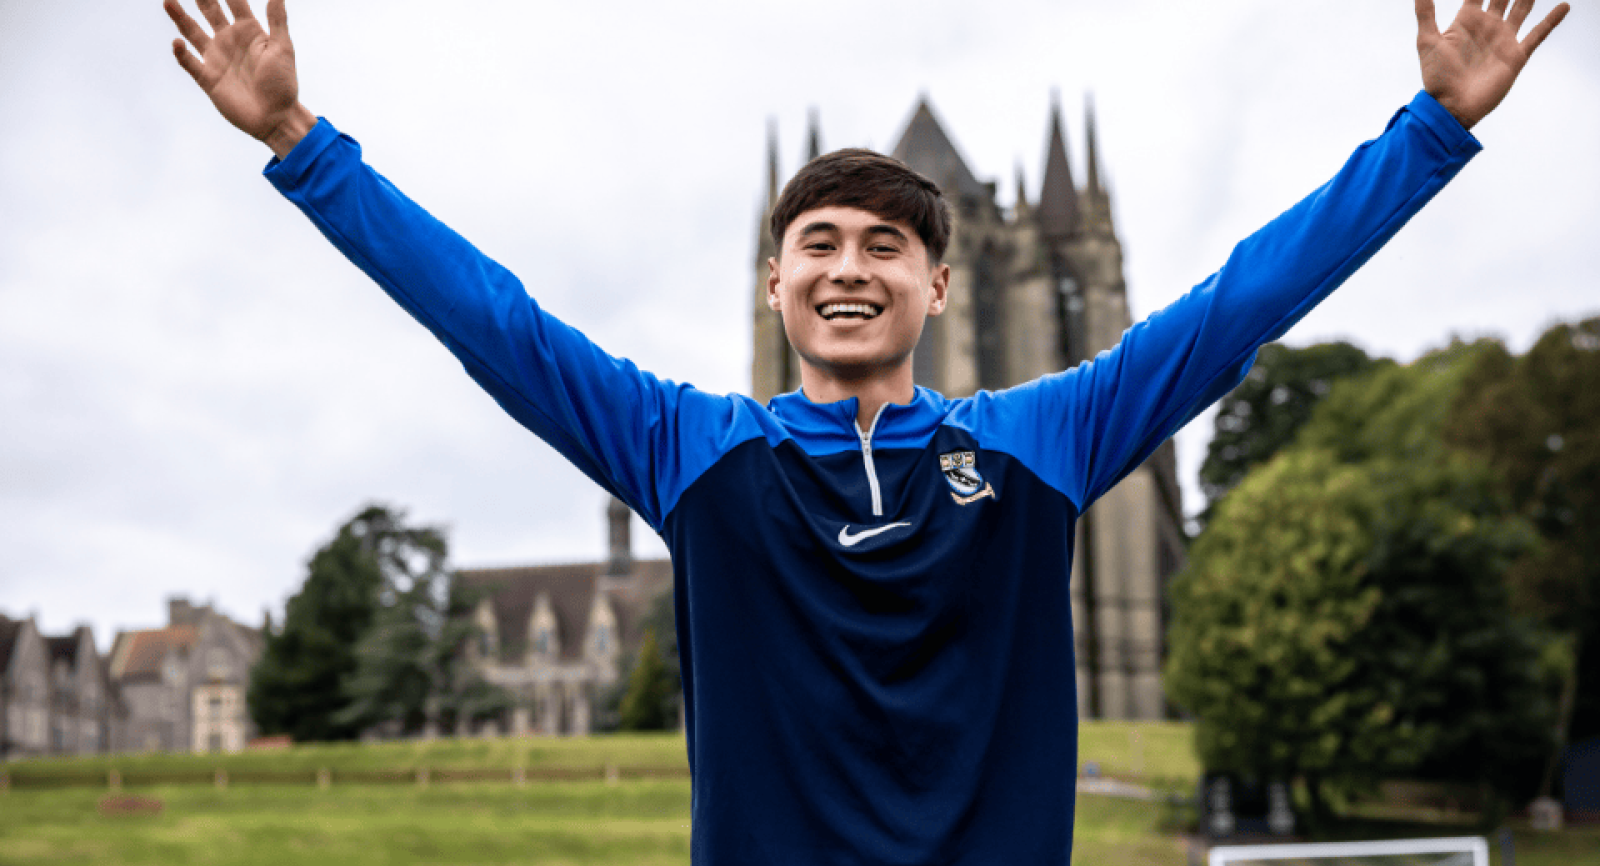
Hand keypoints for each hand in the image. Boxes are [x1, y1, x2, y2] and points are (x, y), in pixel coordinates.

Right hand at [165, 0, 314, 156]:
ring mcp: (217, 59)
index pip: (234, 2)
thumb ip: (277, 21)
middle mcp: (229, 41)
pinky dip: (181, 53)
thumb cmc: (283, 84)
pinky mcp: (208, 78)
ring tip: (169, 1)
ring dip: (180, 17)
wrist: (276, 117)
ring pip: (193, 32)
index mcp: (249, 31)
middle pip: (209, 11)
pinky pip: (190, 63)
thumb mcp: (283, 49)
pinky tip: (177, 42)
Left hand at [1416, 0, 1568, 129]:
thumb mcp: (1427, 41)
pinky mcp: (1516, 55)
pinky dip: (1552, 20)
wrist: (1452, 106)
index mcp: (1466, 22)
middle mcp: (1487, 27)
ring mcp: (1503, 40)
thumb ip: (1425, 14)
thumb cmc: (1437, 76)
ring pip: (1521, 9)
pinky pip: (1538, 34)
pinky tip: (1563, 6)